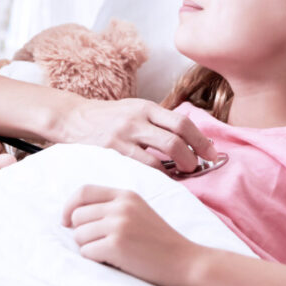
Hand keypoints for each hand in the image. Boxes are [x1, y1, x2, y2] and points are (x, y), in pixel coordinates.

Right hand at [61, 97, 217, 172]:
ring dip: (180, 167)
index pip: (182, 122)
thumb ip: (157, 121)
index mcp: (146, 107)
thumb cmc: (108, 117)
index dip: (201, 139)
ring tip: (185, 174)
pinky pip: (143, 166)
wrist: (74, 118)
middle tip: (199, 166)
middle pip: (177, 137)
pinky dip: (158, 174)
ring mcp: (125, 134)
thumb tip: (189, 138)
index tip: (212, 153)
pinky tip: (162, 179)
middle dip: (194, 155)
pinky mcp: (113, 150)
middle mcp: (138, 118)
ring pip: (163, 153)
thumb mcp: (134, 109)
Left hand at [62, 185, 197, 285]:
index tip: (65, 221)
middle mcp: (120, 206)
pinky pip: (87, 252)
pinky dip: (94, 260)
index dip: (69, 206)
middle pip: (77, 216)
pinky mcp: (117, 246)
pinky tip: (112, 261)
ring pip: (79, 236)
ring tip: (109, 253)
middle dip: (80, 233)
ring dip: (88, 248)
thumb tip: (73, 214)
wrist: (185, 260)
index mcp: (125, 194)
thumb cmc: (159, 240)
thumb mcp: (138, 210)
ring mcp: (118, 225)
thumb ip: (112, 206)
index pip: (83, 191)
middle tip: (97, 244)